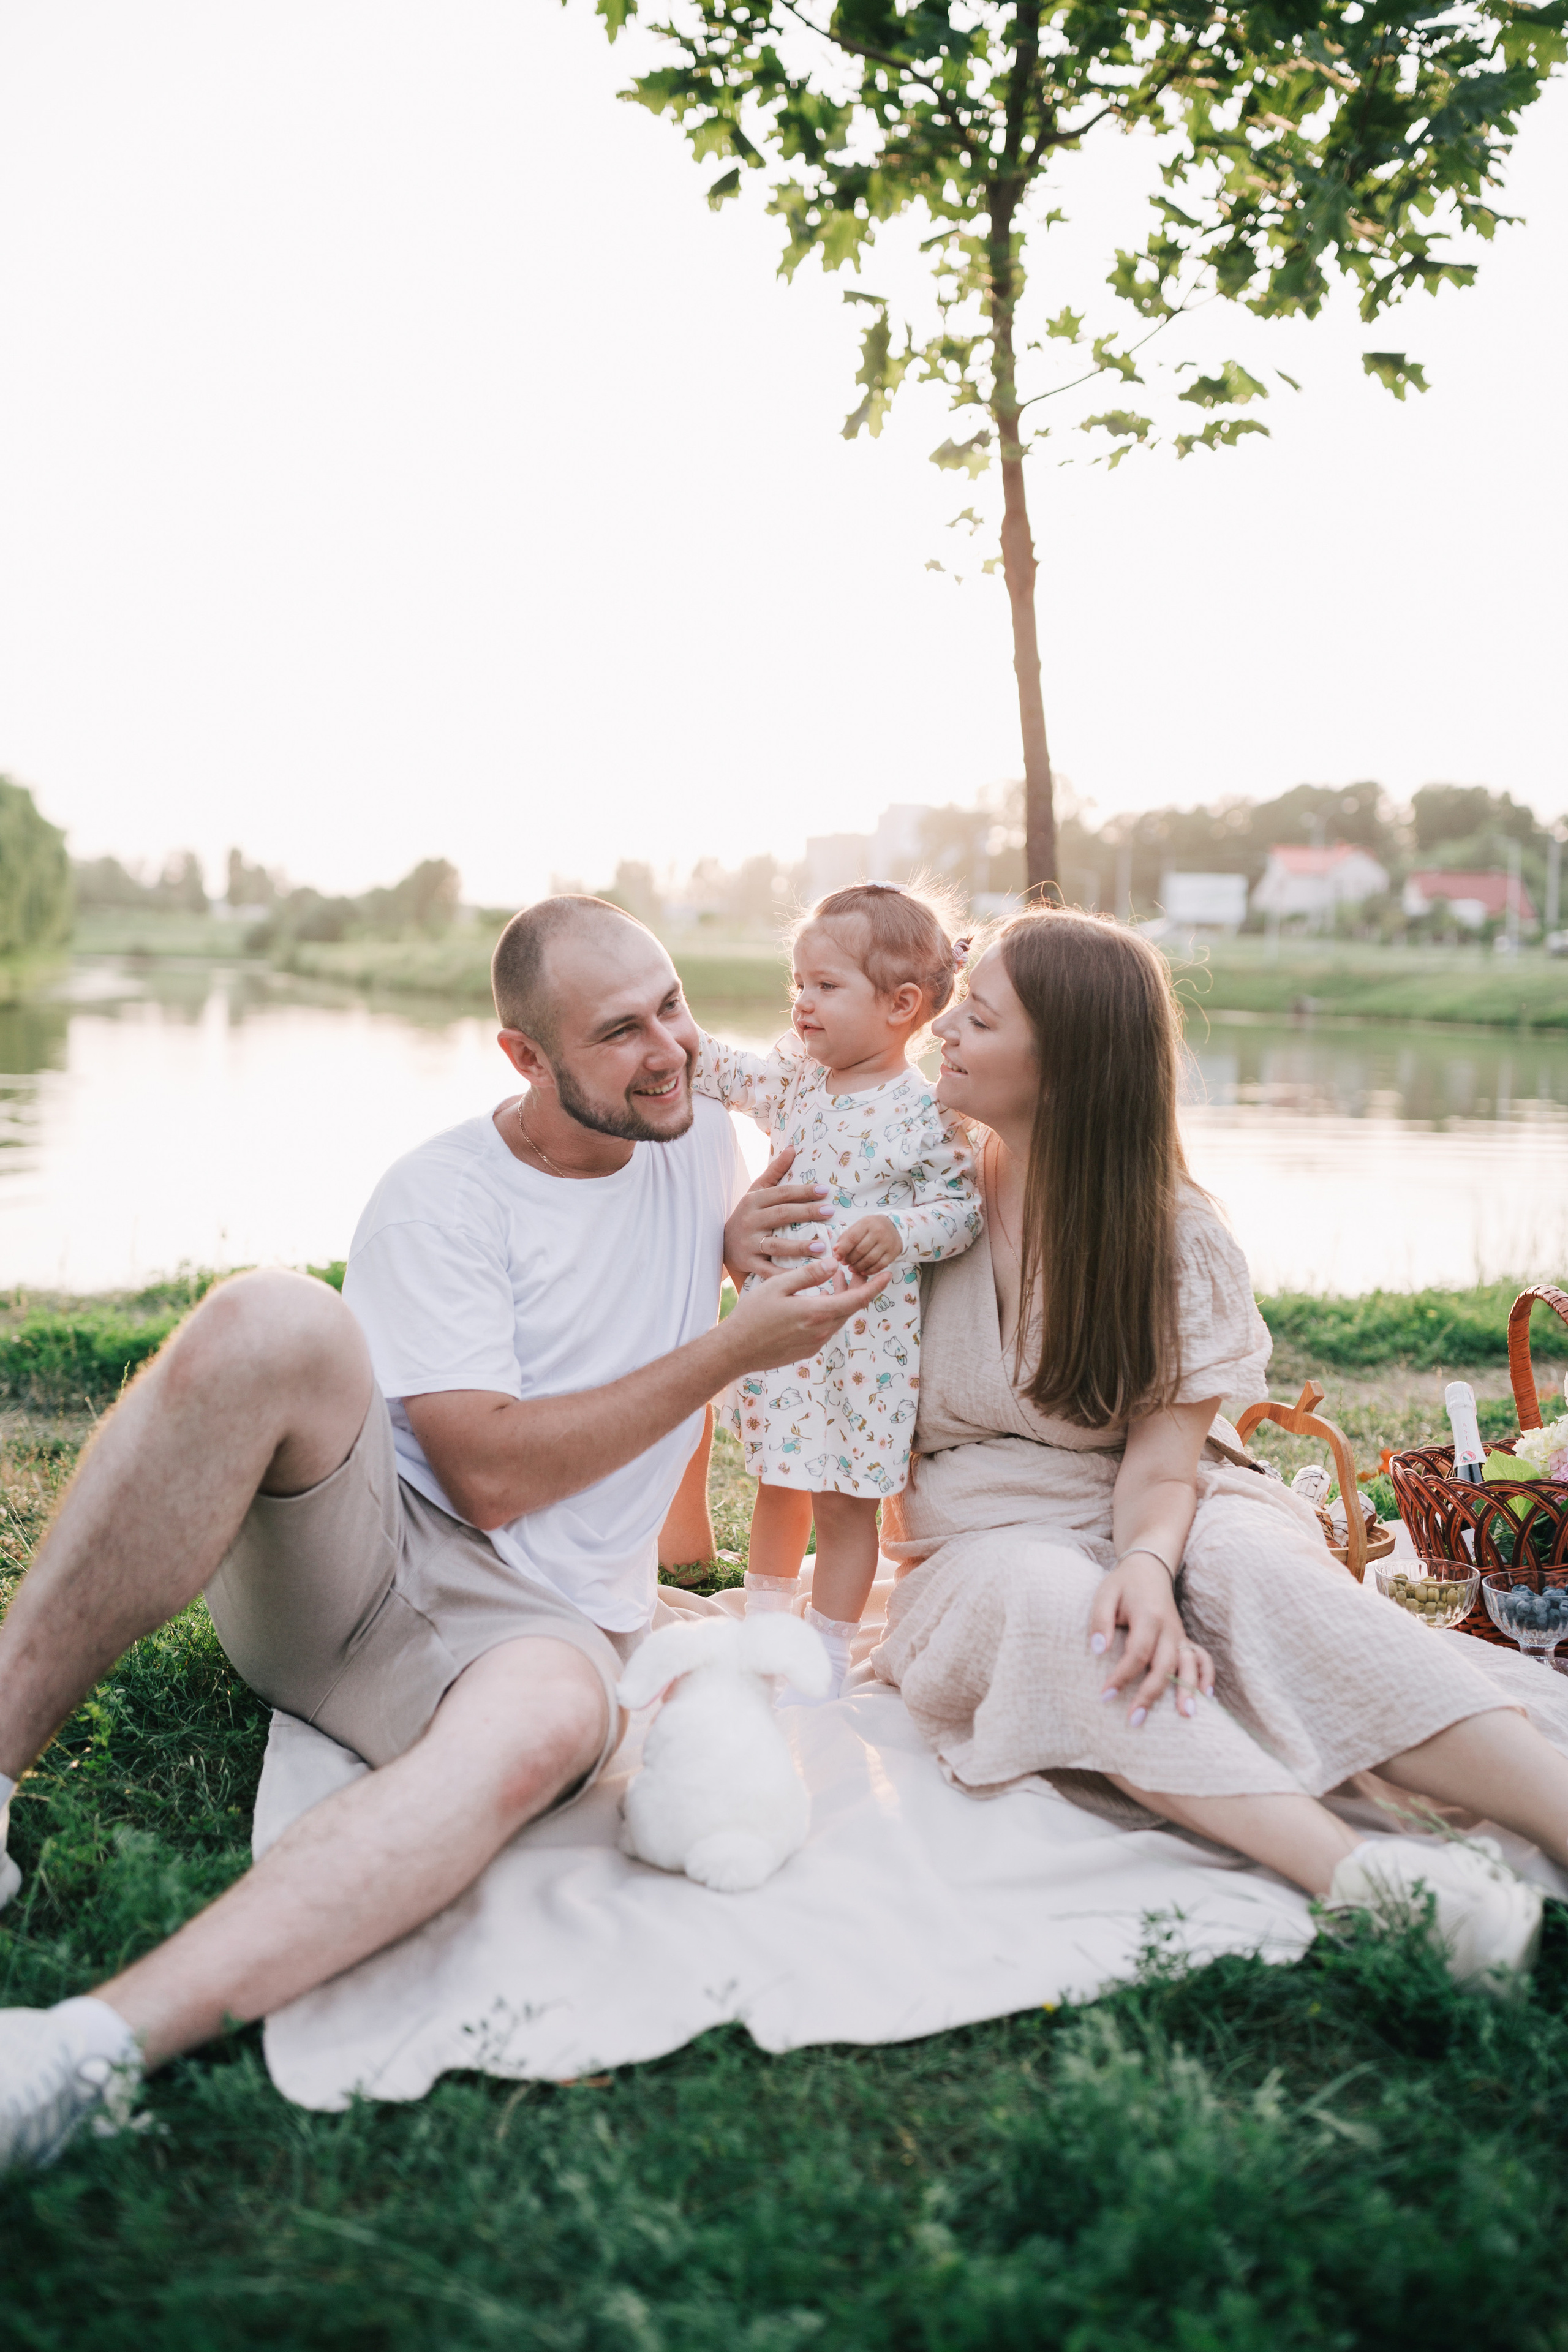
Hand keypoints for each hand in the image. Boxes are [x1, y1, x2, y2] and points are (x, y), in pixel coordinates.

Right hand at [723, 1146, 833, 1280]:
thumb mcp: (756, 1192)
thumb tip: (793, 1148)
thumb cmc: (747, 1215)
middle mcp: (750, 1221)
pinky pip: (769, 1271)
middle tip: (830, 1212)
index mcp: (753, 1201)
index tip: (825, 1191)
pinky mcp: (748, 1264)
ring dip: (800, 1246)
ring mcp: (748, 1244)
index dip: (804, 1191)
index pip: (782, 1194)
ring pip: (776, 1245)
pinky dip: (786, 1274)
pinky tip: (805, 1275)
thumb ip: (775, 1171)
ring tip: (822, 1246)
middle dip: (807, 1212)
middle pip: (782, 1215)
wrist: (720, 1245)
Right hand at [723, 1257, 883, 1373]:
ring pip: (839, 1318)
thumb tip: (834, 1264)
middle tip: (854, 1268)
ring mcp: (815, 1343)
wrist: (736, 1350)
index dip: (875, 1286)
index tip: (888, 1274)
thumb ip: (809, 1274)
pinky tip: (818, 1299)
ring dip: (842, 1299)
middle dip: (858, 1287)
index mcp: (817, 1313)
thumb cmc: (752, 1315)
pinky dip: (830, 1311)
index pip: (857, 1299)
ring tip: (834, 1279)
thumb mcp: (778, 1285)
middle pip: (851, 1308)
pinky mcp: (808, 1350)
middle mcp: (821, 1331)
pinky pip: (827, 1328)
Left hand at [834, 1214, 903, 1281]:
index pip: (852, 1238)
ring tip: (851, 1268)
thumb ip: (846, 1237)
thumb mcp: (859, 1226)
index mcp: (867, 1223)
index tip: (836, 1257)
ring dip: (858, 1266)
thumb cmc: (871, 1227)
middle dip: (850, 1259)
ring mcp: (887, 1243)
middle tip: (844, 1263)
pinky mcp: (893, 1253)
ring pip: (870, 1259)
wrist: (894, 1227)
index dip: (843, 1249)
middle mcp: (878, 1232)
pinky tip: (862, 1271)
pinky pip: (880, 1265)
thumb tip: (836, 1250)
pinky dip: (870, 1270)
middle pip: (860, 1250)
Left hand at [1088, 1557, 1214, 1726]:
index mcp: (1148, 1617)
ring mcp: (1180, 1635)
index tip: (1105, 1695)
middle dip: (1150, 1694)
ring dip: (1188, 1690)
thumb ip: (1100, 1621)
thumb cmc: (1122, 1585)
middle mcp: (1169, 1628)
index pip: (1137, 1653)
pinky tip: (1206, 1697)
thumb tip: (1097, 1651)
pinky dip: (1207, 1676)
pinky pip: (1202, 1658)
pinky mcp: (1184, 1640)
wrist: (1149, 1568)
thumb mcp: (1104, 1595)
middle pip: (1164, 1665)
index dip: (1122, 1676)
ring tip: (1185, 1716)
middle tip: (1134, 1720)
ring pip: (1189, 1665)